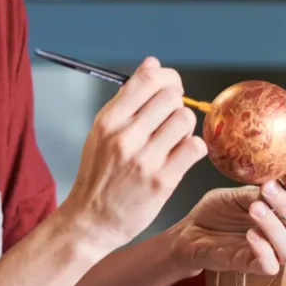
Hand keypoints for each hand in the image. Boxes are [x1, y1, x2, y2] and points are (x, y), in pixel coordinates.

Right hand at [61, 57, 206, 250]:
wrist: (91, 221)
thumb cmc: (99, 175)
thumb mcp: (102, 132)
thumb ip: (127, 99)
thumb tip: (152, 64)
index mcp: (109, 121)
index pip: (147, 79)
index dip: (168, 77)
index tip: (172, 86)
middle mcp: (125, 137)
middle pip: (171, 97)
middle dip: (178, 103)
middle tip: (173, 117)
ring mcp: (145, 160)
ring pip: (185, 120)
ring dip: (185, 127)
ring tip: (175, 139)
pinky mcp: (162, 181)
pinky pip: (194, 148)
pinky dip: (193, 148)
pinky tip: (182, 155)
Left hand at [169, 167, 285, 274]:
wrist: (191, 230)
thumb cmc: (218, 211)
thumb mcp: (237, 195)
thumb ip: (256, 193)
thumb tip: (275, 182)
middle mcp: (285, 235)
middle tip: (268, 188)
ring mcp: (270, 252)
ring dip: (275, 227)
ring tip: (254, 208)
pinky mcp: (251, 266)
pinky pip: (269, 266)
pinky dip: (263, 249)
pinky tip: (250, 233)